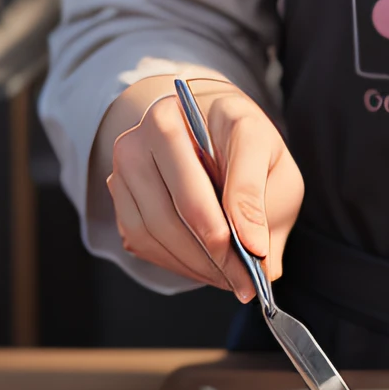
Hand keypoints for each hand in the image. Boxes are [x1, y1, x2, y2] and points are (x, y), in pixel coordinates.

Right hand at [97, 77, 302, 300]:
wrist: (204, 127)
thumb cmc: (242, 146)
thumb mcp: (271, 162)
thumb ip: (263, 203)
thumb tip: (256, 255)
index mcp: (214, 107)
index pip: (231, 160)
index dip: (244, 210)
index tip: (258, 252)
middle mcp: (161, 123)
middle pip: (184, 202)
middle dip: (218, 253)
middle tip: (245, 282)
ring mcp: (131, 155)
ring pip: (157, 227)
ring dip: (194, 263)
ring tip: (227, 278)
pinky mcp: (117, 185)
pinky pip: (140, 238)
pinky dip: (173, 261)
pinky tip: (201, 266)